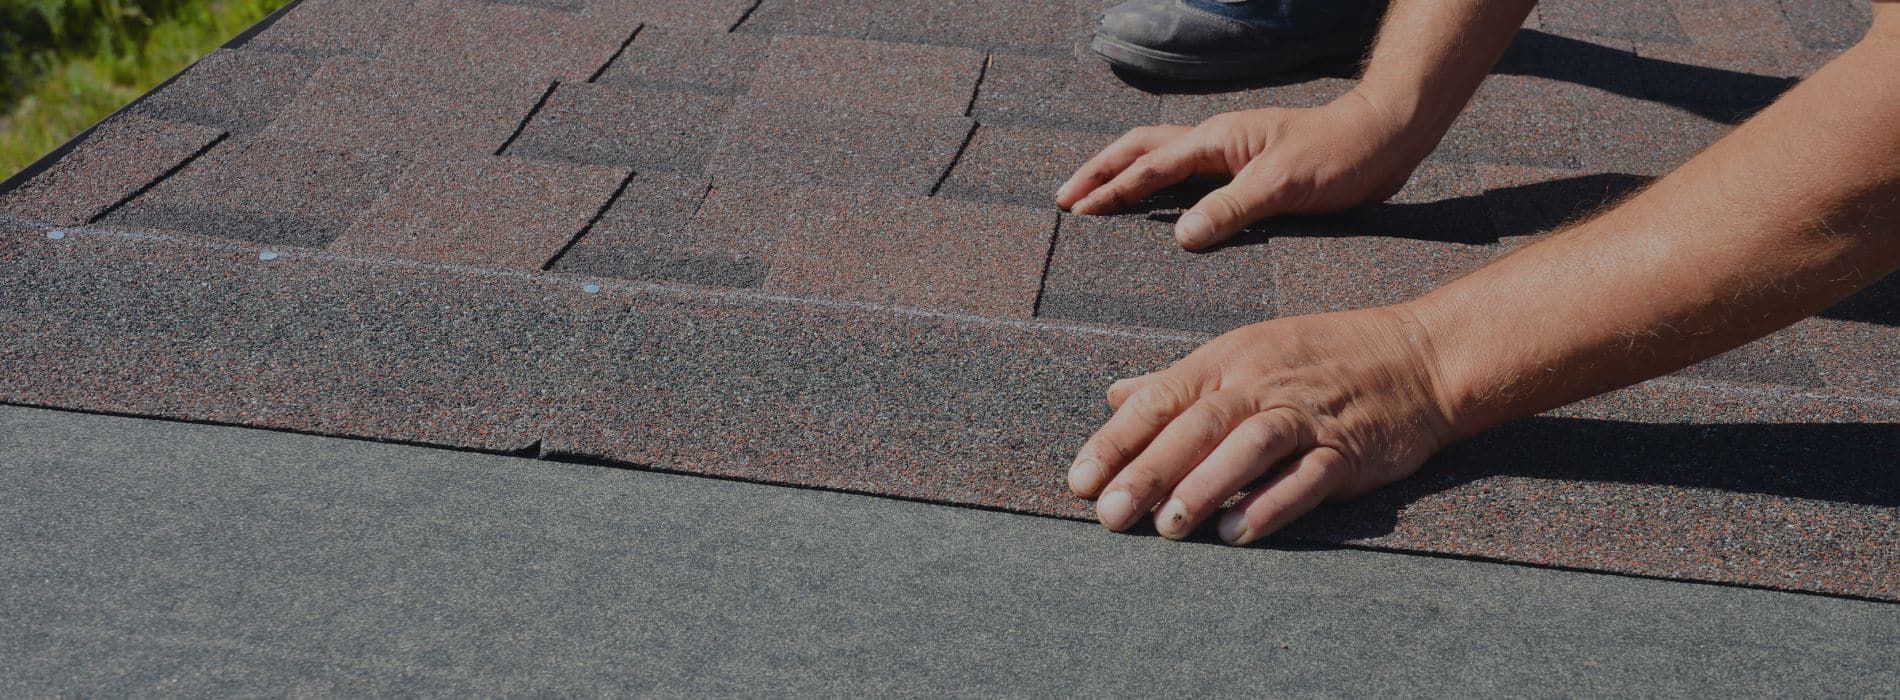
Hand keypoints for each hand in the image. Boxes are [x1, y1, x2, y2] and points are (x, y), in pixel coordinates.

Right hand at [1054, 91, 1436, 249]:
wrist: (1384, 139)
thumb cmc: (1339, 154)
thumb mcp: (1284, 185)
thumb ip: (1230, 208)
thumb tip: (1179, 235)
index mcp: (1217, 140)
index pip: (1149, 166)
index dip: (1111, 189)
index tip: (1077, 209)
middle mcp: (1216, 143)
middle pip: (1141, 151)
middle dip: (1101, 173)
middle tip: (1066, 198)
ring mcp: (1229, 155)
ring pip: (1160, 160)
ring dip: (1124, 175)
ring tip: (1093, 197)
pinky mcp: (1245, 171)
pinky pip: (1186, 177)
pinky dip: (1157, 188)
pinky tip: (1152, 208)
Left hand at [1066, 305, 1458, 543]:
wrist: (1420, 357)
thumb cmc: (1321, 357)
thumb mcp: (1244, 351)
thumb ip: (1178, 380)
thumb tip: (1115, 393)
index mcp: (1228, 359)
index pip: (1159, 398)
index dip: (1116, 440)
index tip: (1080, 480)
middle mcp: (1261, 384)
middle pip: (1196, 426)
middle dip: (1149, 471)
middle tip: (1110, 514)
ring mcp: (1306, 416)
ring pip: (1248, 448)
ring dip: (1205, 487)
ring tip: (1167, 528)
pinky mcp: (1346, 449)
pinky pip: (1305, 477)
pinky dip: (1270, 504)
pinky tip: (1237, 533)